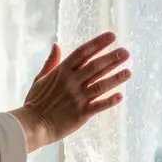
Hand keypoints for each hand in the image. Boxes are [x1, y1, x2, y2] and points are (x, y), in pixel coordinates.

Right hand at [11, 33, 131, 152]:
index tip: (111, 36)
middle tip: (126, 52)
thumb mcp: (40, 78)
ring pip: (101, 85)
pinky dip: (110, 100)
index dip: (98, 43)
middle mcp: (71, 82)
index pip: (83, 53)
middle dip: (112, 58)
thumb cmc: (35, 102)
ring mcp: (77, 97)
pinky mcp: (81, 113)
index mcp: (61, 72)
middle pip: (95, 67)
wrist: (32, 124)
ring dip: (116, 77)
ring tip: (129, 71)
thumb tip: (56, 45)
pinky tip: (121, 95)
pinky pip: (99, 105)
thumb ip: (51, 62)